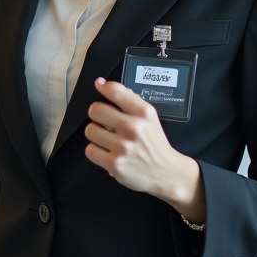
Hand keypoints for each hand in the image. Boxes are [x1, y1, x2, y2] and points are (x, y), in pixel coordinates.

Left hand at [85, 78, 205, 223]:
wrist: (166, 172)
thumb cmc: (154, 143)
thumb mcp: (149, 117)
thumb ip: (129, 101)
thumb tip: (103, 85)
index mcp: (143, 113)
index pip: (116, 91)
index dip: (103, 87)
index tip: (99, 86)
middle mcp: (134, 128)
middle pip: (96, 110)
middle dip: (97, 114)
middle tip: (103, 120)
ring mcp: (123, 147)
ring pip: (90, 130)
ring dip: (96, 134)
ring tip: (107, 138)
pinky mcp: (115, 165)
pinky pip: (90, 150)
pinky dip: (96, 151)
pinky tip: (106, 152)